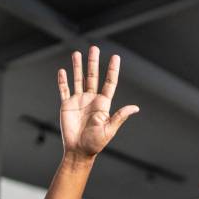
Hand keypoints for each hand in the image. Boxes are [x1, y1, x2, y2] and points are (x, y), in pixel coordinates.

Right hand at [57, 45, 138, 159]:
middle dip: (93, 62)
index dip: (112, 70)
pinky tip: (63, 71)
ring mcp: (79, 101)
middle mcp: (91, 99)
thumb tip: (135, 108)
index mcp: (103, 104)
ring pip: (78, 79)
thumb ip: (120, 116)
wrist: (79, 151)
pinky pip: (64, 90)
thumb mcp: (110, 129)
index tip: (115, 57)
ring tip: (77, 53)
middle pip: (93, 76)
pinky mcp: (67, 105)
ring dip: (77, 67)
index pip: (109, 83)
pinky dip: (63, 81)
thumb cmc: (96, 143)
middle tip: (94, 48)